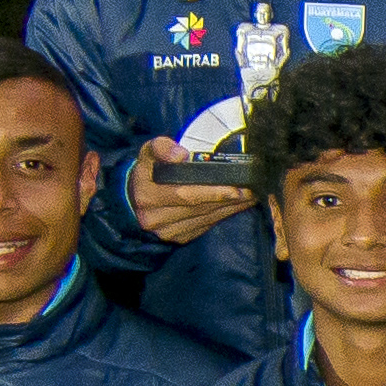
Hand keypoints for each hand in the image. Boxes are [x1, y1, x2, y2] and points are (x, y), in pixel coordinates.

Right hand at [125, 137, 248, 241]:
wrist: (133, 198)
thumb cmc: (148, 171)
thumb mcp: (148, 153)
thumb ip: (161, 148)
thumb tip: (181, 155)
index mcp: (147, 195)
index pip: (184, 194)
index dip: (211, 192)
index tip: (234, 188)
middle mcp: (155, 218)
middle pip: (198, 208)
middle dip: (228, 200)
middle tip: (251, 191)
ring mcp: (167, 231)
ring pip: (204, 219)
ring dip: (230, 209)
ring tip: (250, 196)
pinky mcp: (178, 238)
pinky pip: (205, 226)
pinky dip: (223, 216)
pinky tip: (237, 206)